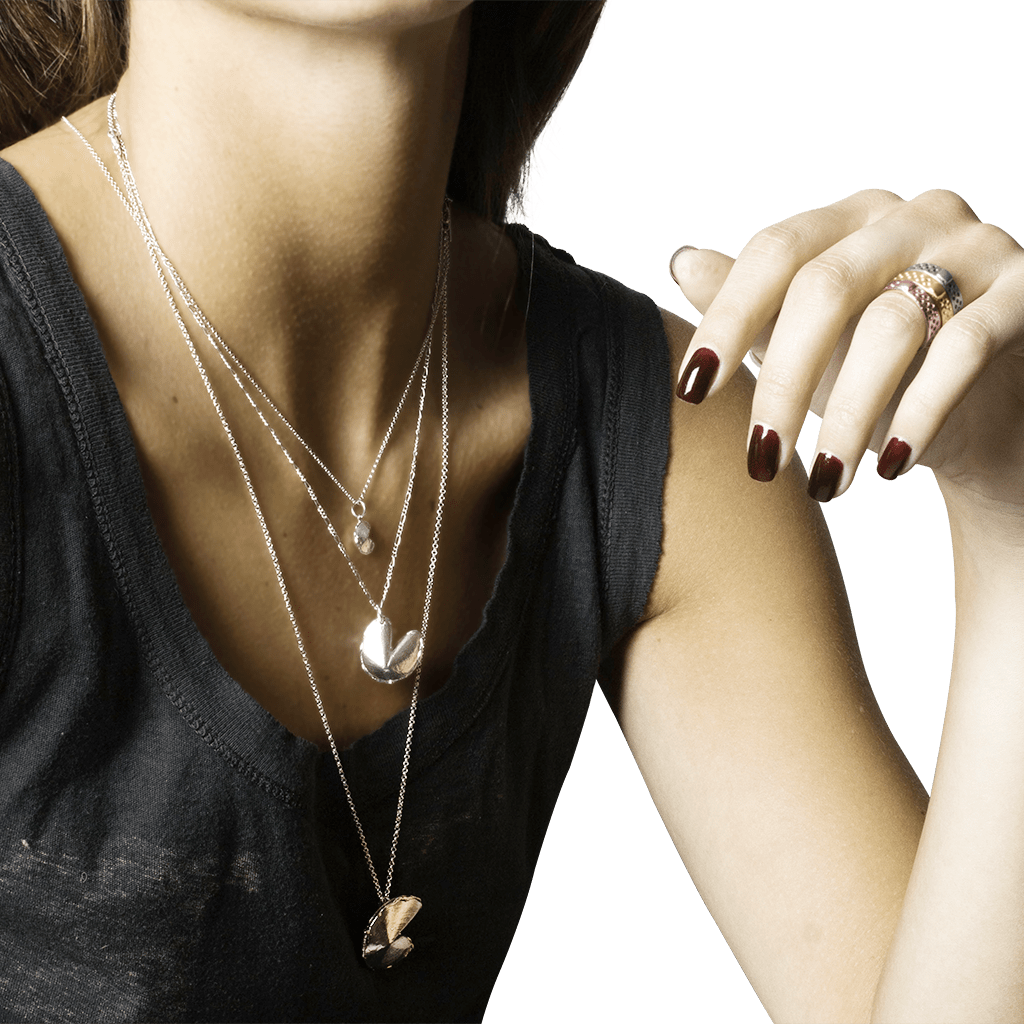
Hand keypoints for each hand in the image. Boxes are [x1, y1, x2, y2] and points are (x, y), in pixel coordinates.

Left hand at [669, 189, 1023, 520]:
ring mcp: (976, 246)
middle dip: (782, 384)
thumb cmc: (883, 374)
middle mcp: (911, 215)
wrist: (986, 413)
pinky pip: (964, 348)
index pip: (775, 251)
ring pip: (892, 325)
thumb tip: (682, 262)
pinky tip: (890, 467)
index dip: (727, 319)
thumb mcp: (810, 346)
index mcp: (849, 219)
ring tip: (825, 483)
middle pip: (824, 288)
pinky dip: (919, 414)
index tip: (690, 391)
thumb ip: (755, 307)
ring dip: (847, 416)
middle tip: (761, 460)